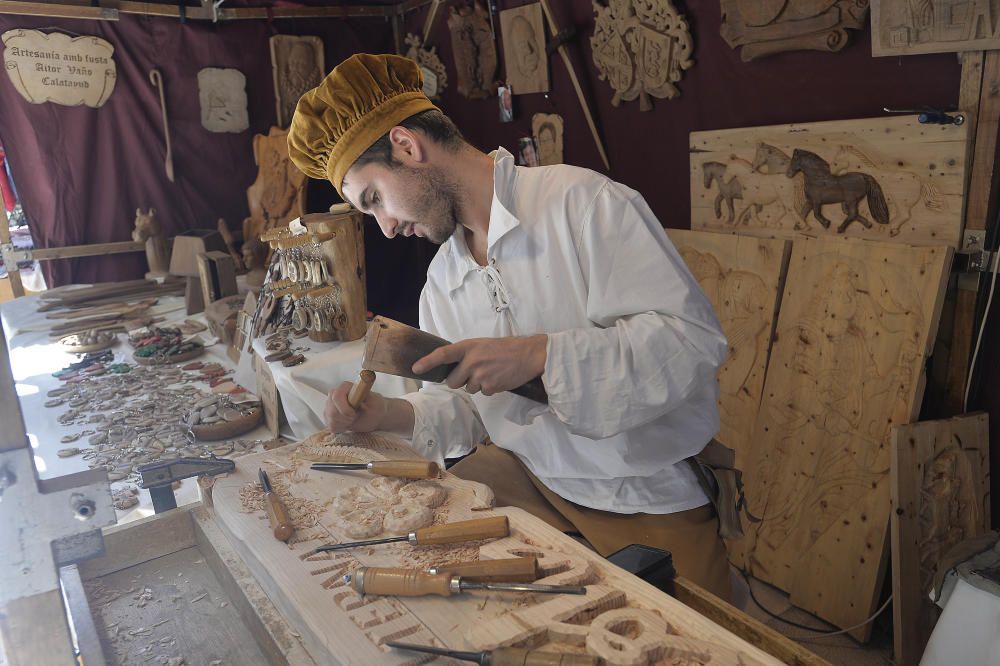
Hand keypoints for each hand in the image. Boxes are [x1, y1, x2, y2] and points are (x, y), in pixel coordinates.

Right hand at [324, 382, 387, 432]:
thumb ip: (366, 393)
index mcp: (345, 387)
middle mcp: (334, 394)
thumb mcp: (375, 401)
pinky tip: (348, 423)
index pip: (336, 396)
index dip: (345, 409)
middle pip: (331, 410)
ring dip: (344, 423)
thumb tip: (365, 380)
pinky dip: (341, 428)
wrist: (374, 416)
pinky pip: (331, 426)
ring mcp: (330, 406)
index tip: (355, 414)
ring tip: (353, 419)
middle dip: (345, 418)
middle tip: (355, 417)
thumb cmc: (375, 407)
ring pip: (330, 418)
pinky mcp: (329, 416)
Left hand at [411, 335, 546, 395]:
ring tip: (491, 373)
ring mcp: (481, 375)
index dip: (428, 362)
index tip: (416, 369)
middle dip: (460, 380)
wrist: (529, 355)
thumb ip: (467, 354)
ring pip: (468, 389)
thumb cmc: (506, 348)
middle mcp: (472, 361)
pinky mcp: (490, 387)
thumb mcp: (483, 344)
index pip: (443, 354)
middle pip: (453, 381)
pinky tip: (498, 378)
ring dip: (476, 385)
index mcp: (469, 347)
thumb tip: (453, 366)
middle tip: (473, 373)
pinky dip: (489, 389)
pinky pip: (483, 393)